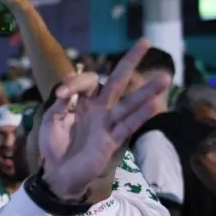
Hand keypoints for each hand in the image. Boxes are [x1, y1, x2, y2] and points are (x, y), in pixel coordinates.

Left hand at [38, 38, 169, 199]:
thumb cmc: (54, 146)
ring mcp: (107, 123)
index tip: (64, 95)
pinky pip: (128, 125)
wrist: (58, 173)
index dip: (76, 82)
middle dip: (130, 61)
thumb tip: (67, 88)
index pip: (87, 81)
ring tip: (165, 78)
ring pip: (129, 103)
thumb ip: (60, 104)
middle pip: (116, 81)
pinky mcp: (112, 140)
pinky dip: (140, 115)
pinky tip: (154, 103)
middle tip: (145, 41)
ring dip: (146, 91)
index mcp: (82, 102)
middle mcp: (99, 108)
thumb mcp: (51, 121)